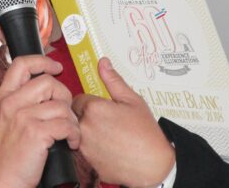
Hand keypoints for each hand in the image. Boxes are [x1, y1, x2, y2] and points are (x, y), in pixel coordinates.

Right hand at [0, 55, 79, 187]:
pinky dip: (73, 134)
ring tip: (68, 132)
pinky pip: (66, 125)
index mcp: (4, 97)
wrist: (0, 179)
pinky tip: (70, 142)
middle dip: (64, 96)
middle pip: (48, 82)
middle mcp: (12, 104)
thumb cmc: (9, 154)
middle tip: (65, 113)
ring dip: (72, 120)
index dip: (42, 61)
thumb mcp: (7, 119)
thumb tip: (48, 87)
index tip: (56, 67)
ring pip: (61, 105)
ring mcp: (23, 117)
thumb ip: (22, 101)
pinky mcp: (36, 133)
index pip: (22, 64)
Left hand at [72, 57, 174, 186]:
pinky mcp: (87, 162)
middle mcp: (84, 127)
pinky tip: (109, 148)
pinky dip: (92, 149)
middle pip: (75, 116)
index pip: (78, 99)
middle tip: (106, 121)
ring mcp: (85, 146)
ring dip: (88, 132)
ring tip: (109, 135)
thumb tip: (103, 62)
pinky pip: (84, 150)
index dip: (90, 102)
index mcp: (94, 108)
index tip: (102, 107)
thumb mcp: (132, 100)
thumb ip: (113, 80)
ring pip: (78, 133)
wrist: (152, 165)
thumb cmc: (145, 132)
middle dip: (86, 116)